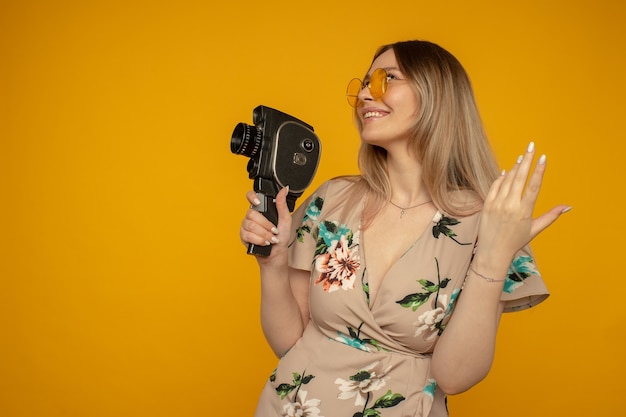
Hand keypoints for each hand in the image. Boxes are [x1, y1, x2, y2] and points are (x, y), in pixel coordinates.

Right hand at [239, 186, 292, 263]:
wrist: (276, 253)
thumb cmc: (281, 237)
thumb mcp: (285, 220)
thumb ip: (282, 204)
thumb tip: (284, 189)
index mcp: (261, 210)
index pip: (251, 197)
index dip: (252, 197)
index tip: (258, 202)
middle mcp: (252, 217)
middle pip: (251, 213)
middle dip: (266, 225)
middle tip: (274, 231)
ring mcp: (246, 226)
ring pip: (250, 225)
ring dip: (264, 234)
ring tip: (271, 239)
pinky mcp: (243, 237)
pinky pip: (247, 235)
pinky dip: (259, 240)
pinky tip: (264, 243)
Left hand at [477, 142, 570, 261]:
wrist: (493, 251)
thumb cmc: (516, 241)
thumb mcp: (535, 229)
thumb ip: (551, 216)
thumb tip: (568, 207)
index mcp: (524, 211)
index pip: (533, 186)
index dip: (539, 170)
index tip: (542, 157)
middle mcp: (510, 206)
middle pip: (519, 177)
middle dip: (526, 160)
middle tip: (531, 146)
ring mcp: (497, 204)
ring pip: (507, 180)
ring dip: (515, 167)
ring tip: (522, 157)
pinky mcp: (487, 204)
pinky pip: (495, 186)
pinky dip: (501, 177)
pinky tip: (507, 171)